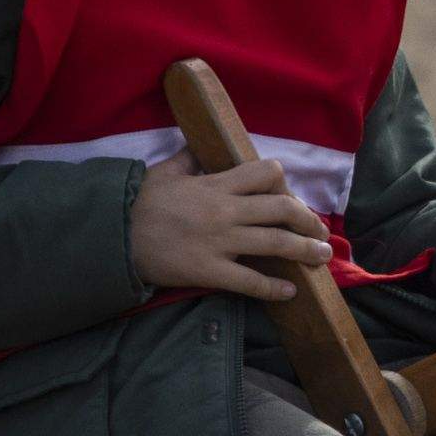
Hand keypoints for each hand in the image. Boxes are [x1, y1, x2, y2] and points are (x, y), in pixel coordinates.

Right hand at [130, 150, 327, 301]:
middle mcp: (226, 211)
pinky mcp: (210, 270)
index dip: (283, 183)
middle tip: (320, 230)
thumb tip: (199, 144)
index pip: (265, 174)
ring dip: (306, 250)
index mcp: (216, 185)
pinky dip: (274, 288)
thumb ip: (189, 158)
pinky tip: (289, 291)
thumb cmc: (139, 203)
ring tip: (322, 256)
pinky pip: (250, 281)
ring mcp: (220, 242)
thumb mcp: (165, 172)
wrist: (113, 236)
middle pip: (282, 210)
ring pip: (276, 243)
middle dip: (309, 220)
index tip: (288, 195)